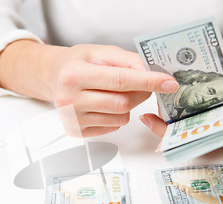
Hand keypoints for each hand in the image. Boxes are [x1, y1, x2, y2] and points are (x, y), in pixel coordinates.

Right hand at [0, 41, 177, 136]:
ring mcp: (72, 119)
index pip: (119, 80)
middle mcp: (69, 99)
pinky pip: (112, 127)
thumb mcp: (100, 52)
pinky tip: (104, 104)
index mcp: (73, 74)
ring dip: (128, 106)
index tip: (169, 83)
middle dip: (141, 94)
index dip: (148, 81)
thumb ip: (127, 60)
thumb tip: (151, 73)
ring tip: (114, 93)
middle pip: (122, 103)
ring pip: (120, 118)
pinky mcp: (77, 132)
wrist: (53, 77)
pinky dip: (116, 116)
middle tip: (144, 85)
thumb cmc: (78, 63)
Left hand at [139, 41, 222, 137]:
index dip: (187, 136)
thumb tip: (214, 75)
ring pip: (190, 126)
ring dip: (169, 122)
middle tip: (149, 121)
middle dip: (171, 131)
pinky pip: (191, 113)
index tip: (169, 135)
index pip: (211, 134)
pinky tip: (160, 104)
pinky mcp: (211, 108)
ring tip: (148, 115)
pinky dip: (176, 110)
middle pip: (196, 134)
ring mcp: (218, 117)